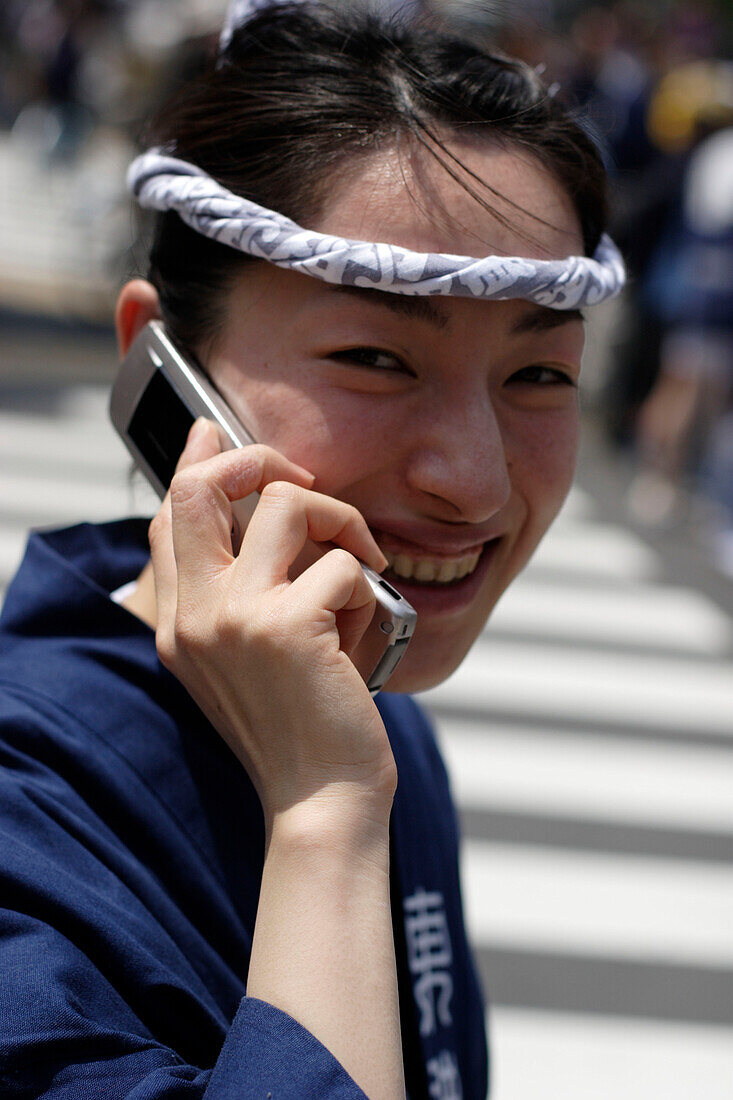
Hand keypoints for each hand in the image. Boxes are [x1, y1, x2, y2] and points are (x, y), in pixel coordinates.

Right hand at [148, 419, 395, 825]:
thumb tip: (276, 522)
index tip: (211, 433)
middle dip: (257, 457)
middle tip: (303, 475)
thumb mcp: (252, 662)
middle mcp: (196, 614)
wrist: (321, 803)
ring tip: (362, 568)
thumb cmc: (301, 728)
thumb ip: (246, 597)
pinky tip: (368, 631)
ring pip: (287, 503)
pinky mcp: (287, 626)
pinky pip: (343, 563)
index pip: (169, 519)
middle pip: (199, 487)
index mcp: (181, 623)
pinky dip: (369, 589)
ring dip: (341, 524)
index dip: (193, 466)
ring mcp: (236, 617)